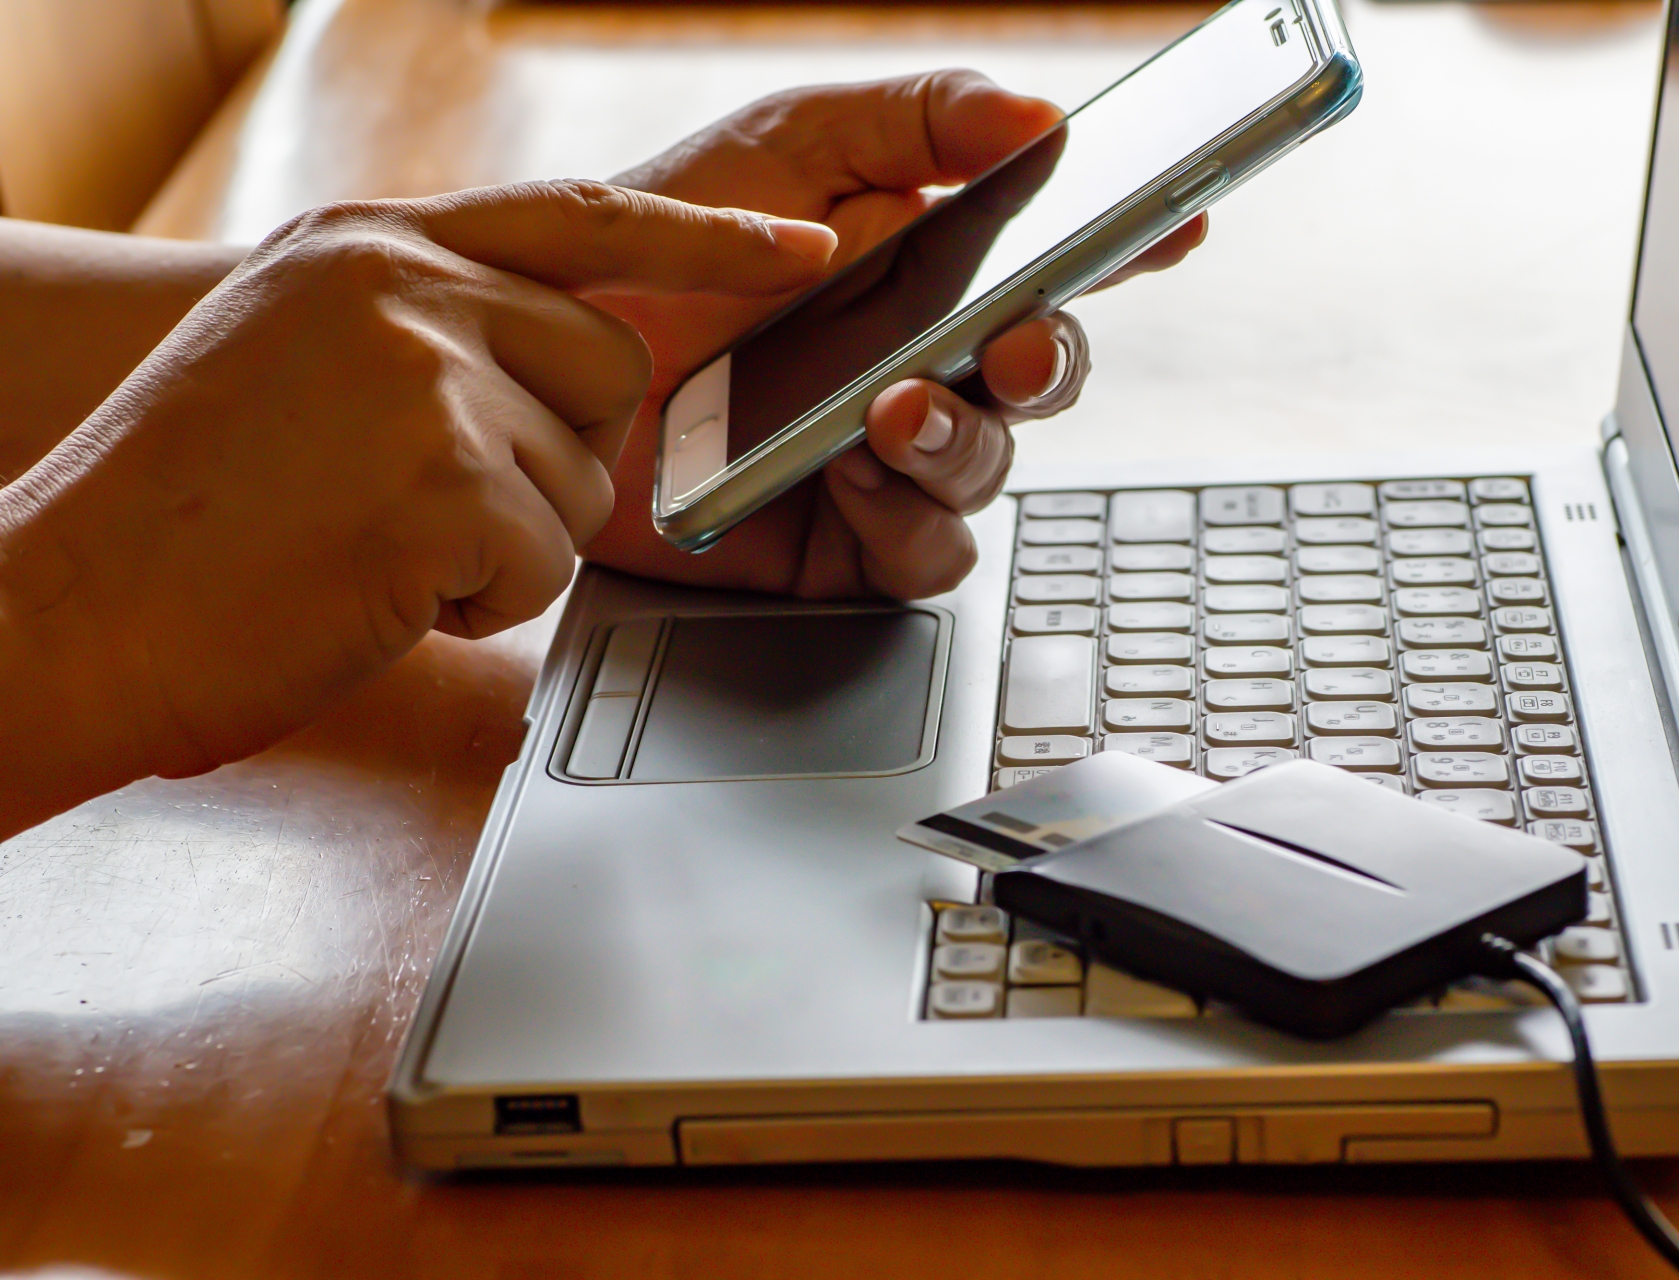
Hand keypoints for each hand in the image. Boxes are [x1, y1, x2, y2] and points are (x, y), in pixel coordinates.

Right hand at [0, 181, 834, 827]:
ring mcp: (424, 372)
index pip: (583, 218)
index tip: (806, 248)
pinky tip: (373, 587)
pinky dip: (476, 603)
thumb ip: (429, 334)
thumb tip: (556, 375)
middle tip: (429, 505)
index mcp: (370, 247)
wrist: (64, 605)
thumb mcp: (299, 361)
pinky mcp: (441, 478)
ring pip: (581, 483)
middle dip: (555, 460)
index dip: (706, 242)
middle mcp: (403, 285)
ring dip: (505, 543)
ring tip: (372, 547)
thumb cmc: (180, 517)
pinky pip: (544, 565)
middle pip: (609, 374)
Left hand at [586, 70, 1205, 598]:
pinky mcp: (846, 544)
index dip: (1127, 246)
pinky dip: (907, 520)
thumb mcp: (787, 147)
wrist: (547, 357)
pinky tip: (849, 476)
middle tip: (1009, 348)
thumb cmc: (664, 239)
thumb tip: (1041, 114)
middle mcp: (926, 365)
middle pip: (1043, 378)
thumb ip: (916, 119)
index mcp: (933, 268)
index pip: (1054, 262)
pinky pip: (929, 555)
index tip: (1178, 223)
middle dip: (1046, 364)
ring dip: (960, 444)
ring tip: (890, 412)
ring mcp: (890, 460)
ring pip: (993, 472)